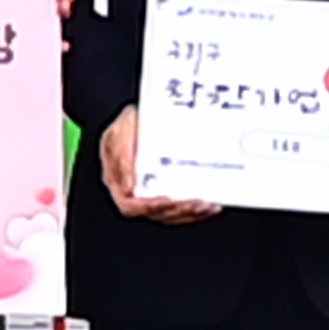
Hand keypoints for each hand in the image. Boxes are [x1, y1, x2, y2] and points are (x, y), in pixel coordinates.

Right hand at [99, 108, 216, 223]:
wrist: (146, 115)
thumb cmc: (131, 122)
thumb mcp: (122, 129)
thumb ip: (121, 154)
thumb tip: (128, 185)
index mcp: (118, 179)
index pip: (130, 205)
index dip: (148, 207)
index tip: (166, 200)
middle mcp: (135, 191)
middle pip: (156, 212)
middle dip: (178, 210)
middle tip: (195, 203)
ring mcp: (153, 193)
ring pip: (172, 214)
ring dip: (191, 213)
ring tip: (207, 205)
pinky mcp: (170, 192)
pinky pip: (183, 209)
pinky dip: (198, 211)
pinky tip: (211, 205)